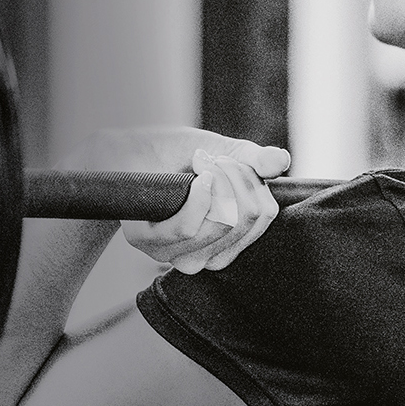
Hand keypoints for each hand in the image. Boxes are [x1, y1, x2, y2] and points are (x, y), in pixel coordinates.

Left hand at [121, 139, 289, 272]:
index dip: (256, 182)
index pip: (262, 219)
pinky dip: (199, 197)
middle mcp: (204, 254)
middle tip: (213, 158)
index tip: (233, 159)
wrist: (123, 151)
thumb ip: (252, 160)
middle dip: (237, 177)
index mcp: (227, 239)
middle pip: (245, 220)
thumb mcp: (221, 151)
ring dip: (216, 181)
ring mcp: (176, 253)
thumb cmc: (171, 154)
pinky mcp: (149, 244)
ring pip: (221, 224)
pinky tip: (197, 178)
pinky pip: (189, 228)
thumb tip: (282, 161)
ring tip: (200, 161)